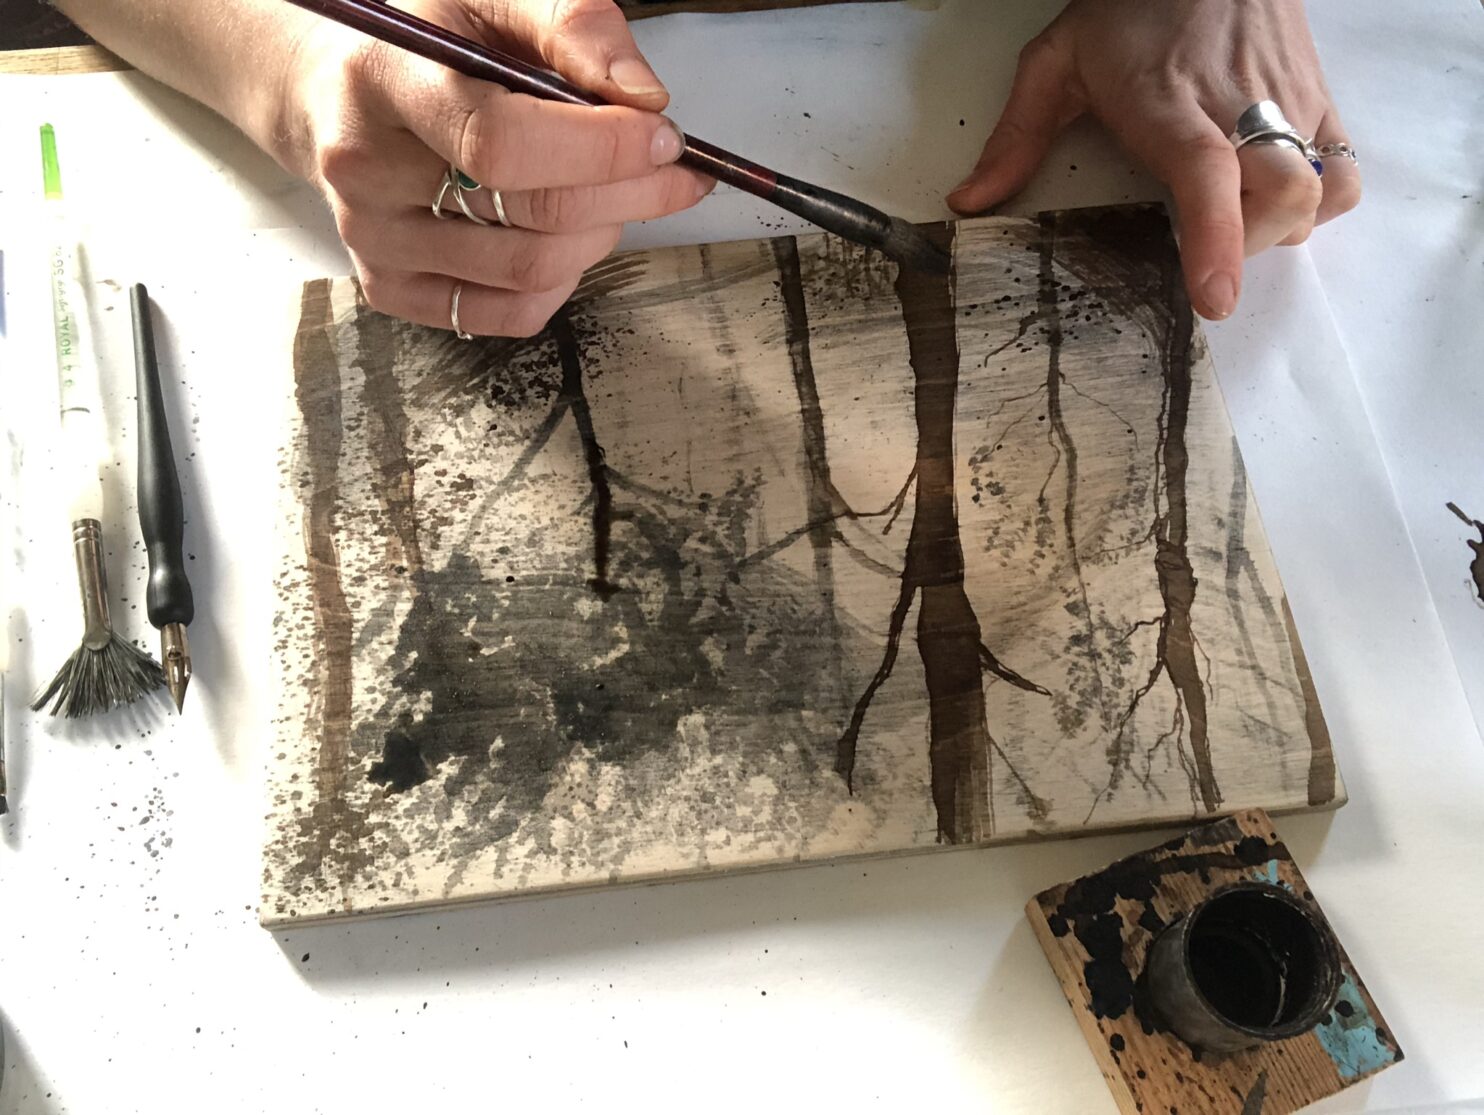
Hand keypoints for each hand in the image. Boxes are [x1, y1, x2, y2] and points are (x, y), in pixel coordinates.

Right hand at [283, 0, 712, 335]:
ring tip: (612, 192)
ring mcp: (375, 240)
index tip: (661, 136)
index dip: (601, 149)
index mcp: (385, 80)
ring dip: (602, 234)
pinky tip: (569, 236)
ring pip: (531, 271)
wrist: (334, 91)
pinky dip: (564, 281)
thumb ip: (574, 26)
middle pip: (532, 215)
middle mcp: (367, 169)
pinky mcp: (390, 289)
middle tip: (668, 168)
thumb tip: (644, 100)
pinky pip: (509, 312)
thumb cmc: (429, 40)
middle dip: (628, 193)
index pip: (502, 142)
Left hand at [946, 0, 1358, 320]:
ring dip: (1282, 228)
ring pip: (1318, 191)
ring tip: (1237, 222)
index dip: (1215, 239)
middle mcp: (1239, 108)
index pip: (1207, 175)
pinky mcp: (1319, 101)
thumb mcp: (1057, 62)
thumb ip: (1016, 137)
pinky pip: (1344, 173)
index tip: (1214, 298)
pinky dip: (1321, 203)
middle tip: (1207, 256)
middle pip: (1281, 197)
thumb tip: (971, 202)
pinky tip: (1277, 201)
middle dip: (1249, 248)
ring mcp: (1289, 104)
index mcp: (1170, 106)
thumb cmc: (1131, 9)